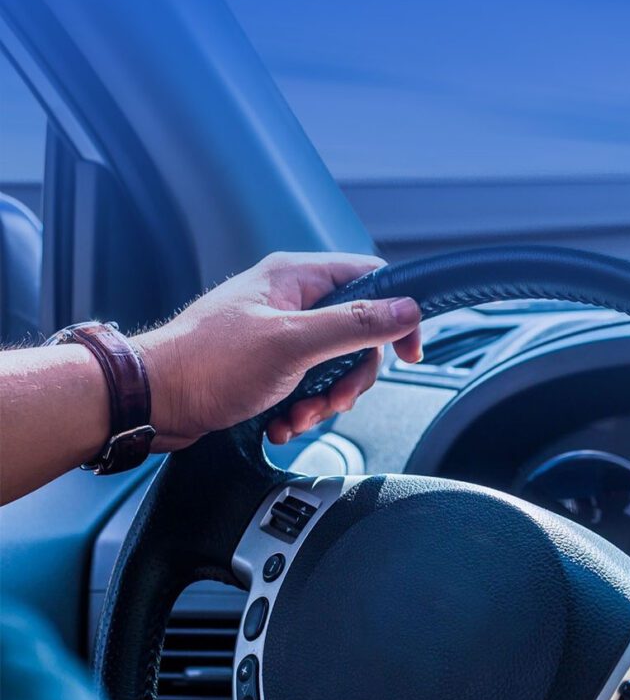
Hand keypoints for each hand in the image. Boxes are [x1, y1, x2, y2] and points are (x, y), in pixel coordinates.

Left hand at [136, 252, 422, 448]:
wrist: (151, 402)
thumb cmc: (207, 364)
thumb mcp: (294, 343)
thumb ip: (356, 324)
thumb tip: (407, 310)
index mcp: (296, 277)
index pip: (372, 280)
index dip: (397, 316)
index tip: (408, 352)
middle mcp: (288, 300)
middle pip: (356, 333)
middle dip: (350, 376)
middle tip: (336, 398)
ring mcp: (276, 333)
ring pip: (332, 365)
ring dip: (323, 399)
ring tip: (297, 415)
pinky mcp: (264, 365)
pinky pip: (305, 384)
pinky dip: (300, 408)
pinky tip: (280, 422)